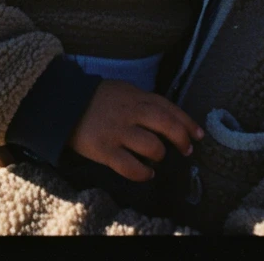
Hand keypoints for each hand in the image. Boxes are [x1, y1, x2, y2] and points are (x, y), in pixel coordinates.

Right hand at [68, 79, 203, 181]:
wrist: (65, 103)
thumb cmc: (97, 99)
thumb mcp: (123, 91)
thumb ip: (143, 101)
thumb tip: (166, 116)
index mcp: (136, 96)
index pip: (169, 107)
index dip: (187, 122)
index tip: (199, 134)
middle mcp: (131, 112)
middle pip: (166, 124)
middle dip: (181, 138)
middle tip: (187, 150)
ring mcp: (118, 131)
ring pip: (152, 146)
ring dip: (160, 155)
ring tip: (158, 159)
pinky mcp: (104, 150)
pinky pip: (130, 166)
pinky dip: (143, 173)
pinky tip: (147, 173)